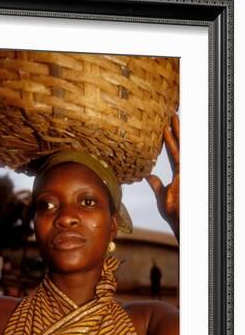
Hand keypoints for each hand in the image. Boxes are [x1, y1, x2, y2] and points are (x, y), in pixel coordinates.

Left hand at [146, 114, 179, 240]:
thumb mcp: (161, 195)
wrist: (180, 221)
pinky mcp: (184, 173)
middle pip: (180, 145)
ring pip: (181, 145)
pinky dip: (174, 140)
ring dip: (176, 130)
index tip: (166, 127)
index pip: (174, 152)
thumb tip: (148, 176)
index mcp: (179, 173)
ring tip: (171, 115)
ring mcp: (186, 170)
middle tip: (172, 114)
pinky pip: (178, 152)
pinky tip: (169, 129)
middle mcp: (184, 169)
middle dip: (176, 129)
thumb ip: (156, 184)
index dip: (171, 139)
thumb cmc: (173, 212)